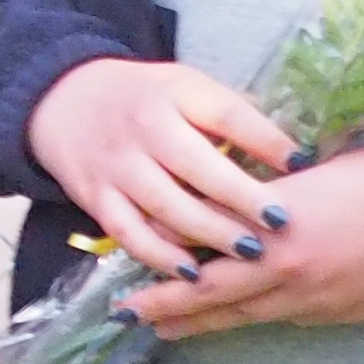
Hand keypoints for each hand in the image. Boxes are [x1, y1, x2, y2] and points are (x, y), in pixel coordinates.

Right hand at [26, 55, 302, 281]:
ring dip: (208, 232)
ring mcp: (117, 164)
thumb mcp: (186, 88)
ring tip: (249, 253)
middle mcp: (143, 127)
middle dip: (240, 196)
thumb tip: (294, 156)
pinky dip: (159, 255)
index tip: (300, 162)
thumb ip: (230, 117)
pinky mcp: (95, 196)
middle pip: (195, 164)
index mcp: (175, 93)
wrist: (62, 100)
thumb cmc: (146, 99)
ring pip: (164, 204)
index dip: (263, 138)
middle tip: (282, 223)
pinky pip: (129, 232)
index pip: (224, 114)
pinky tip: (191, 274)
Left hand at [127, 144, 363, 339]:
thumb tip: (228, 211)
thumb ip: (267, 200)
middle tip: (128, 313)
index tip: (127, 262)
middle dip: (167, 304)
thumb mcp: (312, 177)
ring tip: (165, 327)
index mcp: (276, 224)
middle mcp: (288, 268)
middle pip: (213, 293)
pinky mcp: (340, 315)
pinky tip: (236, 319)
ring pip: (245, 316)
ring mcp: (315, 299)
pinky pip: (287, 319)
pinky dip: (254, 318)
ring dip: (201, 322)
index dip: (164, 256)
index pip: (205, 244)